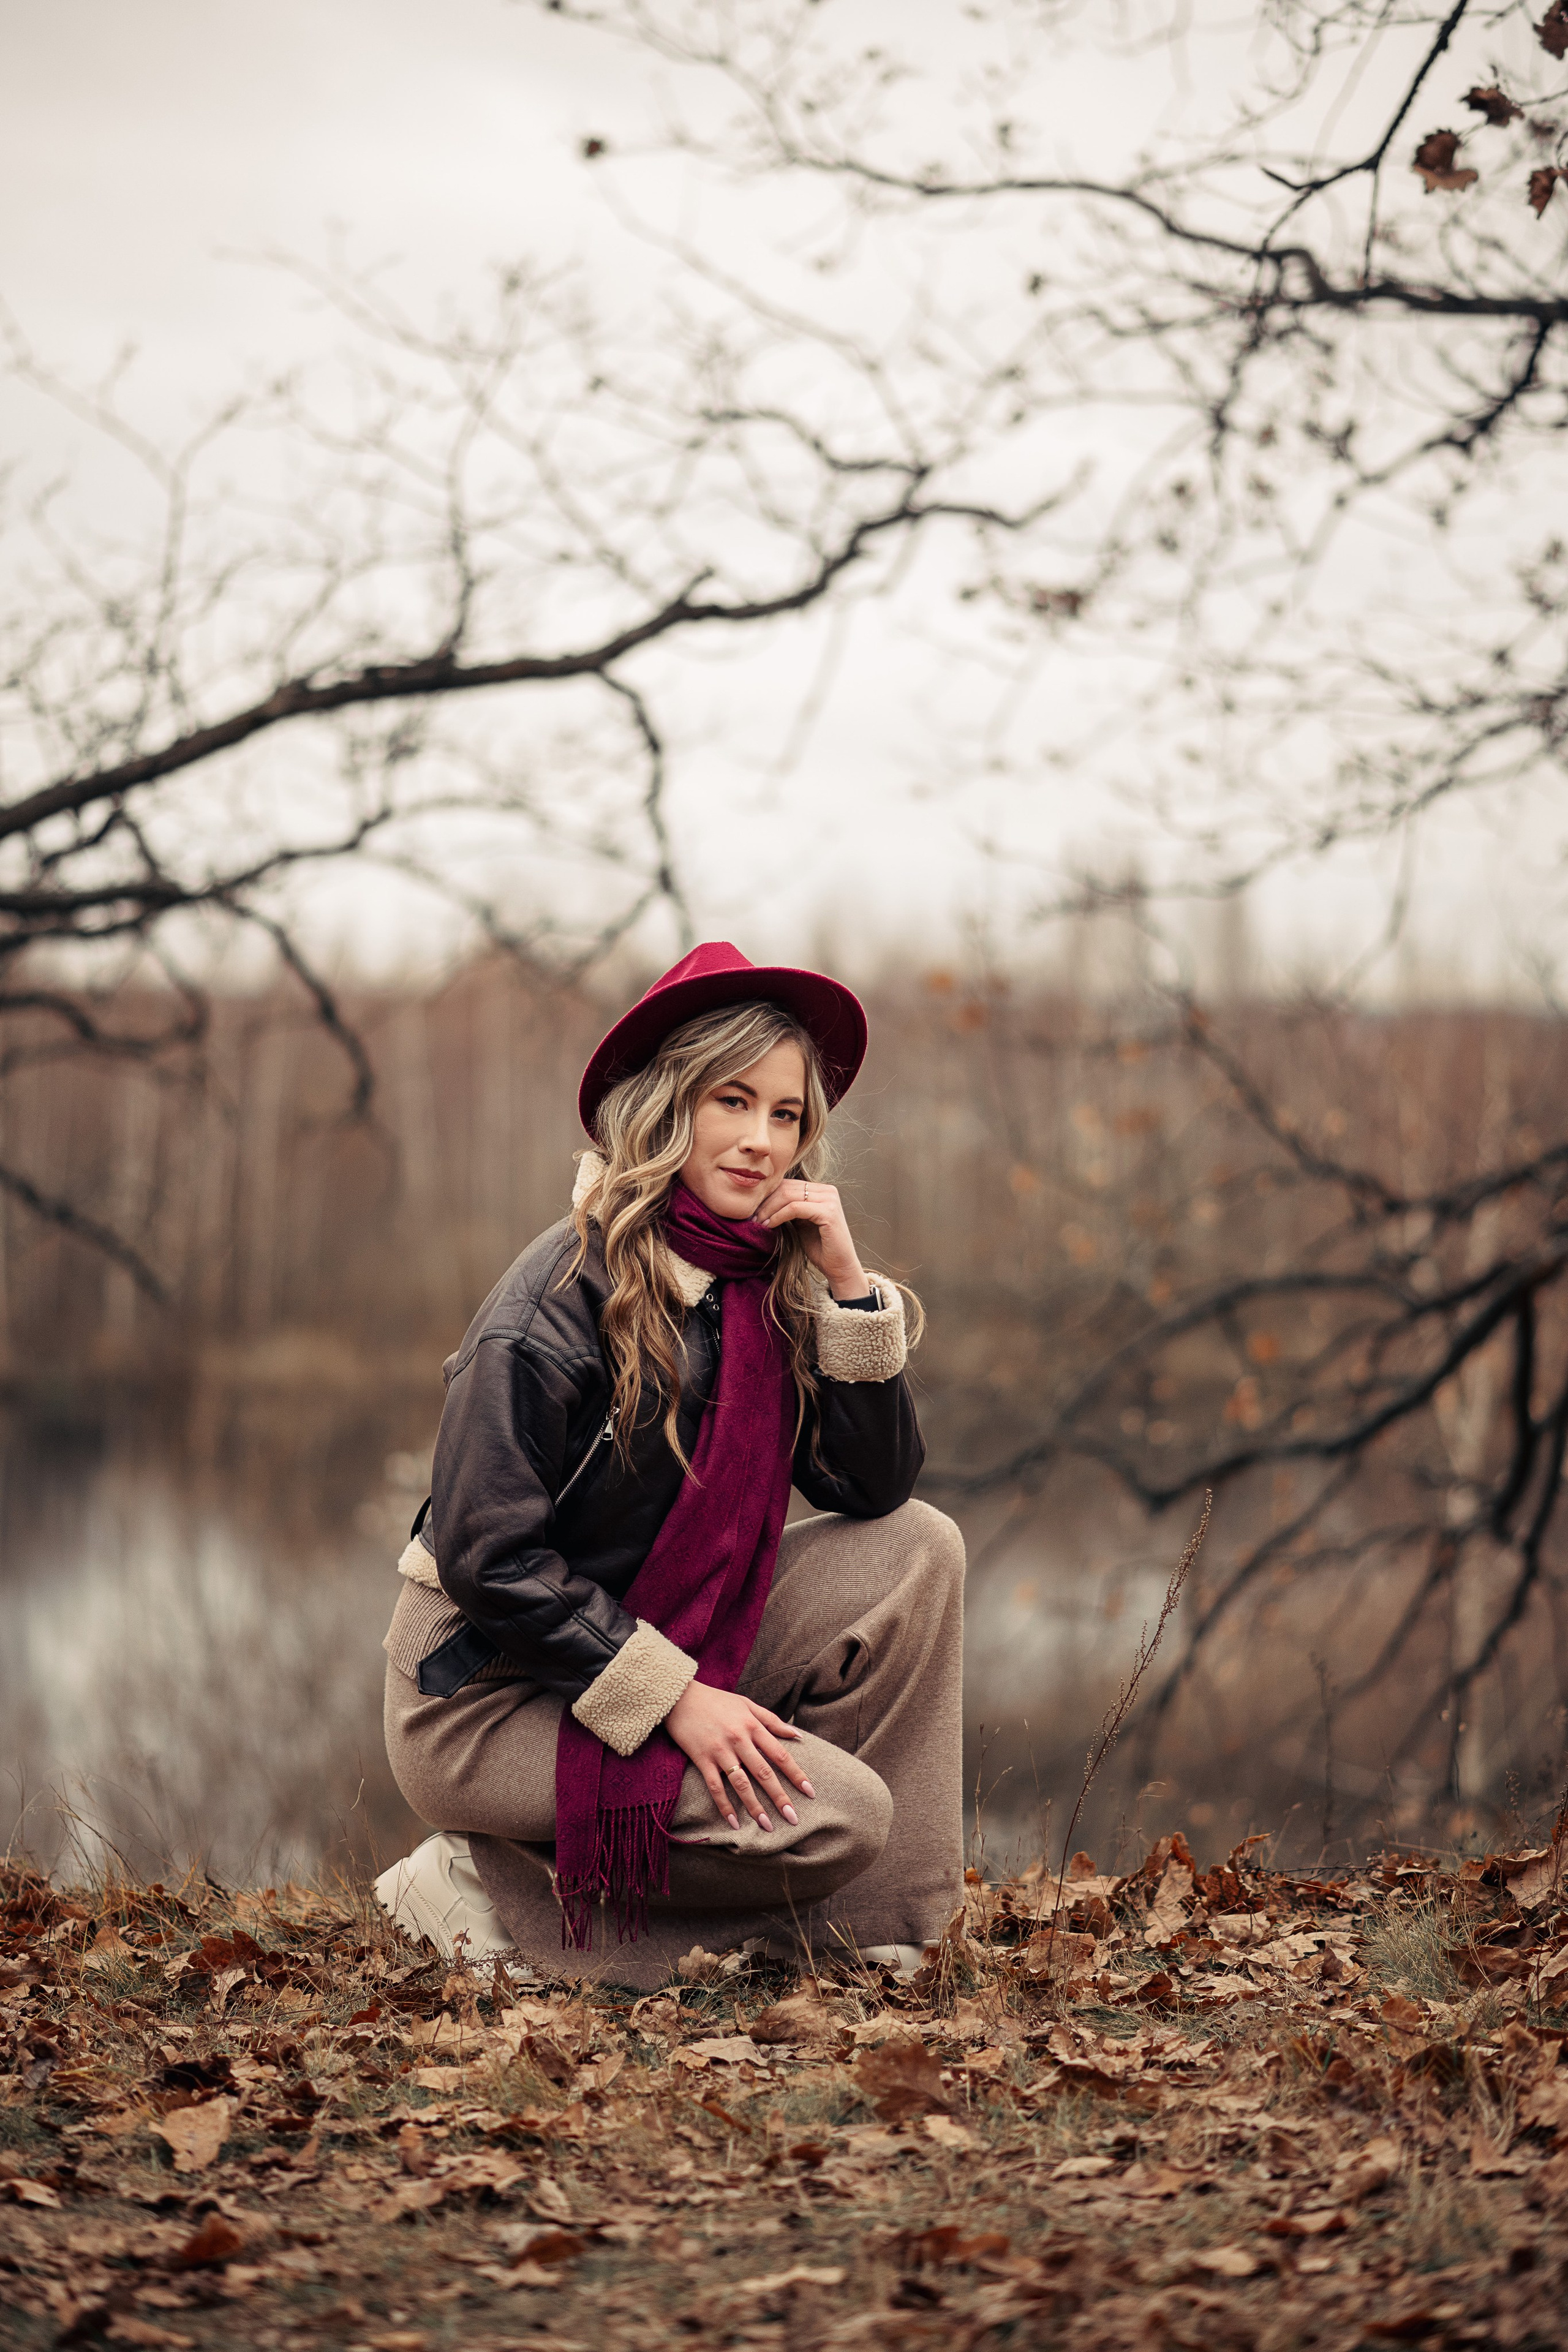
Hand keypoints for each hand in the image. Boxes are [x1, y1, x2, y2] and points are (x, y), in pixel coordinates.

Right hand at [664, 1680, 815, 1831]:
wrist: (679, 1697)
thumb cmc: (716, 1700)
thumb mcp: (746, 1704)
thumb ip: (772, 1720)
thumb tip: (797, 1735)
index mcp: (752, 1726)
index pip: (779, 1754)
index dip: (796, 1774)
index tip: (809, 1792)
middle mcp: (739, 1739)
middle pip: (764, 1772)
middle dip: (780, 1797)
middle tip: (793, 1818)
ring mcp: (720, 1750)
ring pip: (741, 1783)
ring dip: (755, 1806)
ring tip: (767, 1825)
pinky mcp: (702, 1759)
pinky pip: (715, 1786)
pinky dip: (724, 1805)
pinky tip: (734, 1822)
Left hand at [752, 1178, 869, 1297]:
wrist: (839, 1267)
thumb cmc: (820, 1248)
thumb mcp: (801, 1223)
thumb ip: (789, 1208)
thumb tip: (762, 1201)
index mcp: (822, 1190)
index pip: (787, 1184)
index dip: (767, 1196)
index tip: (752, 1211)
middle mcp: (828, 1190)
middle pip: (786, 1187)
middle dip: (765, 1202)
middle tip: (751, 1217)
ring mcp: (829, 1200)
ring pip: (788, 1195)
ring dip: (769, 1209)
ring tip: (757, 1222)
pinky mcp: (828, 1212)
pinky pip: (795, 1208)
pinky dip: (778, 1216)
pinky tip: (768, 1225)